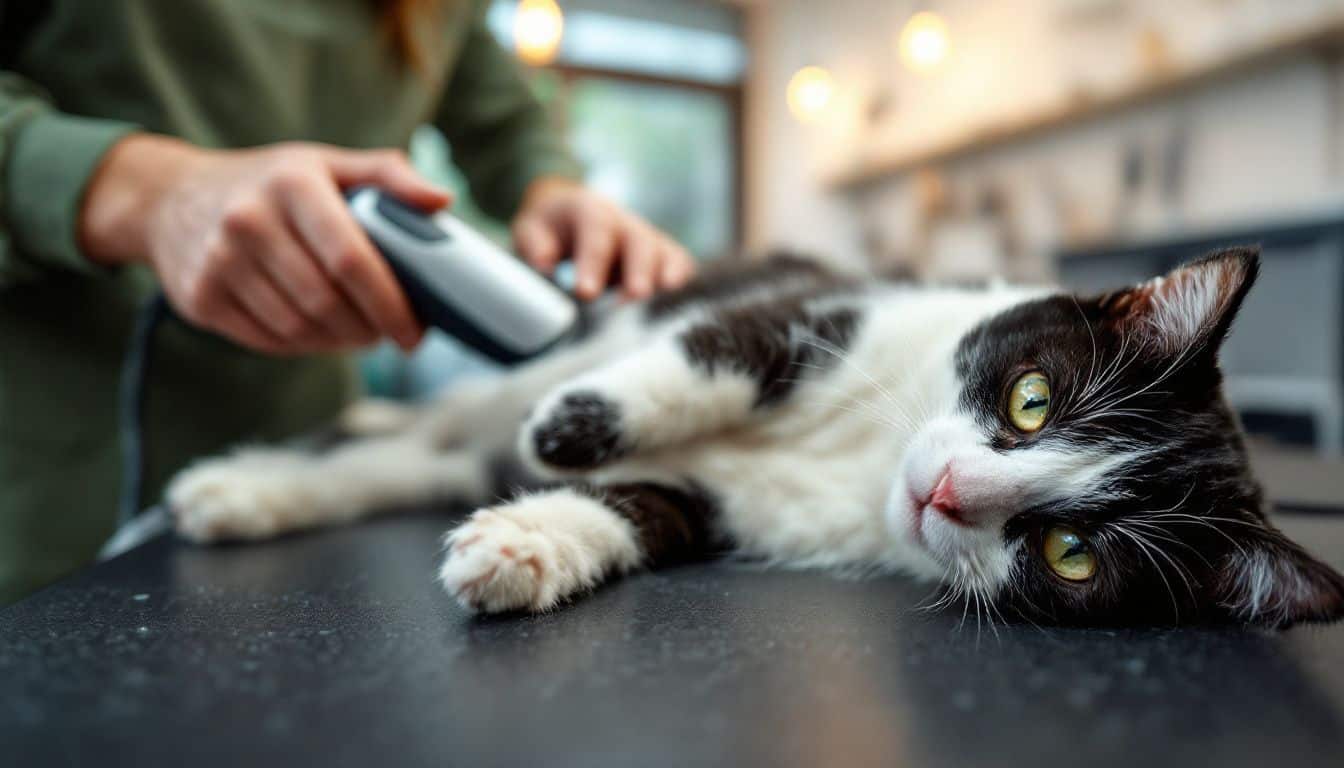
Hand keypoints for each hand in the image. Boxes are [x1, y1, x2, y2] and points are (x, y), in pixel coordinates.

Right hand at [80, 135, 452, 353]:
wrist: (170, 198)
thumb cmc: (269, 183)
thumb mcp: (325, 163)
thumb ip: (388, 176)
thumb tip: (443, 200)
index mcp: (291, 183)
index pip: (351, 259)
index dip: (390, 304)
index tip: (415, 330)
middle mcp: (248, 220)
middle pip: (327, 302)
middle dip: (369, 329)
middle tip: (389, 333)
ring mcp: (218, 262)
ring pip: (299, 328)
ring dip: (339, 342)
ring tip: (358, 333)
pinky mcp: (200, 298)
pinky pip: (269, 341)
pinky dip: (304, 346)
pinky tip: (319, 333)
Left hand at [511, 178, 695, 300]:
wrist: (569, 214)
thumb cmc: (549, 228)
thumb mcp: (530, 229)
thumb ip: (534, 245)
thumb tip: (544, 267)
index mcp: (589, 209)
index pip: (595, 230)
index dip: (593, 260)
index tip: (585, 292)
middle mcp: (623, 221)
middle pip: (638, 240)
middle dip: (638, 269)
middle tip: (635, 295)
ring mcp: (645, 236)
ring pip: (663, 251)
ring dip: (665, 275)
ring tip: (665, 297)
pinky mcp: (659, 254)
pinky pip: (678, 262)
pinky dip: (682, 278)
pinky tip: (679, 299)